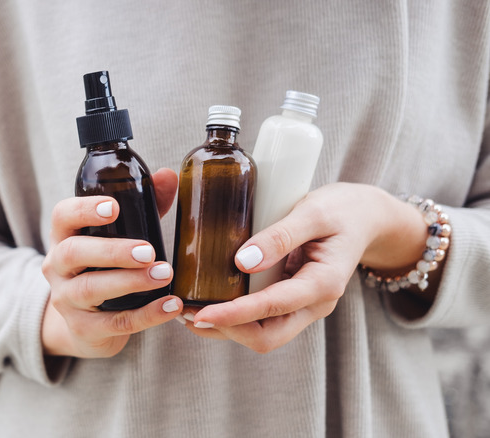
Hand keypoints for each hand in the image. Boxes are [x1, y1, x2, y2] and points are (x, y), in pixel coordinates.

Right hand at [41, 168, 182, 358]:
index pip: (63, 216)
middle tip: (148, 251)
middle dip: (111, 250)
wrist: (87, 325)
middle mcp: (57, 267)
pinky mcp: (83, 329)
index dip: (85, 210)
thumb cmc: (104, 268)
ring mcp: (66, 300)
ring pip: (90, 289)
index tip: (114, 208)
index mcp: (64, 237)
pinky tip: (170, 305)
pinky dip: (146, 315)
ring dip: (130, 282)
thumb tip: (168, 176)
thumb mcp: (118, 236)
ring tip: (164, 275)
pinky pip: (114, 322)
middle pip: (73, 253)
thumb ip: (143, 206)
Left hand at [181, 183, 426, 352]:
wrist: (366, 217)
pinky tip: (208, 302)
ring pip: (262, 333)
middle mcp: (314, 304)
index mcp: (324, 284)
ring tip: (188, 311)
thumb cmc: (342, 210)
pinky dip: (234, 317)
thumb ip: (280, 235)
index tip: (200, 314)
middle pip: (267, 337)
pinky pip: (262, 319)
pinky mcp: (292, 300)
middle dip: (225, 330)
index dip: (234, 315)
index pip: (272, 309)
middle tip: (186, 314)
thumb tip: (242, 261)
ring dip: (225, 328)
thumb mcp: (314, 211)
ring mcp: (303, 306)